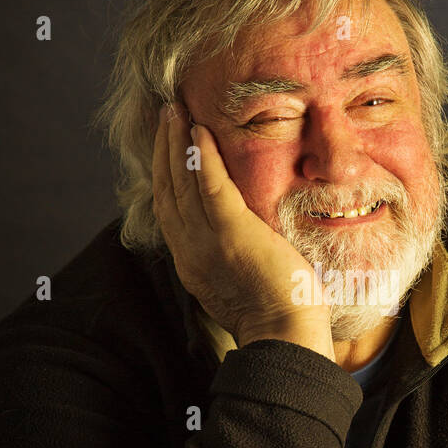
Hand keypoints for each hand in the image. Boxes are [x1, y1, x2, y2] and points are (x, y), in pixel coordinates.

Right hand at [152, 100, 332, 352]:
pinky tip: (198, 130)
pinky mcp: (232, 234)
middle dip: (163, 148)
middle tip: (165, 113)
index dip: (164, 172)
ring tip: (175, 110)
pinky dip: (202, 157)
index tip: (167, 144)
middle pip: (167, 188)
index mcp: (191, 262)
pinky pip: (211, 187)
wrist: (284, 337)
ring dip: (176, 142)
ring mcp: (207, 242)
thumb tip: (243, 237)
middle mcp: (189, 250)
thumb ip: (231, 257)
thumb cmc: (277, 315)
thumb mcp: (239, 284)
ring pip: (182, 182)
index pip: (169, 207)